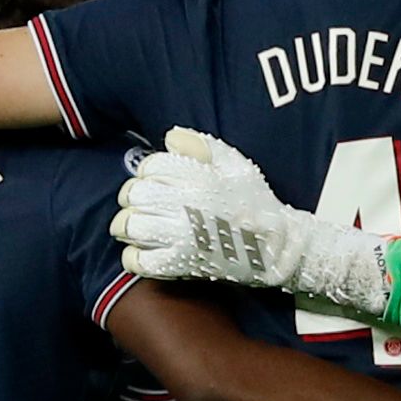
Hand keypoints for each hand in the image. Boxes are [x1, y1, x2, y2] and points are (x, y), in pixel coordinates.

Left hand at [114, 127, 393, 317]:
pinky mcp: (182, 264)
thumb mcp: (237, 166)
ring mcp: (183, 236)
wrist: (275, 249)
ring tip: (131, 226)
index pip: (152, 167)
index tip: (151, 179)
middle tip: (137, 203)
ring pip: (132, 225)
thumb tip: (170, 136)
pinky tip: (136, 251)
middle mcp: (188, 205)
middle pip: (136, 194)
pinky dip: (132, 256)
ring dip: (126, 224)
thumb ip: (203, 146)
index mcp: (200, 178)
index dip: (147, 171)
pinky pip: (141, 260)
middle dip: (132, 196)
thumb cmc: (255, 203)